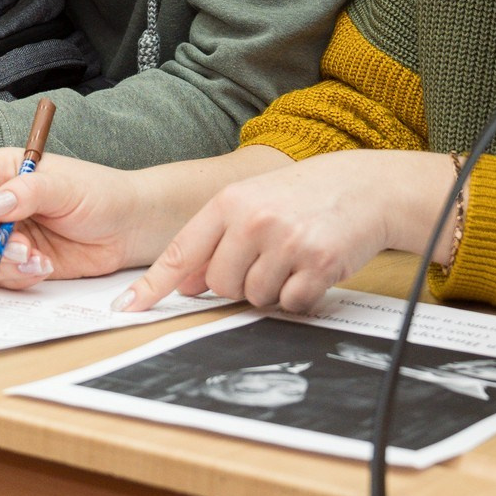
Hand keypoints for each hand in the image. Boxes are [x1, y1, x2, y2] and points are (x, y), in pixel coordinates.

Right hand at [0, 149, 178, 287]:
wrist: (127, 228)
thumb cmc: (101, 194)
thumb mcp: (66, 186)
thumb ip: (29, 191)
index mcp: (4, 171)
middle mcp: (0, 202)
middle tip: (24, 248)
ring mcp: (8, 233)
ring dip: (4, 264)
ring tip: (39, 260)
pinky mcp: (20, 260)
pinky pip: (0, 275)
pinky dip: (17, 277)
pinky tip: (45, 267)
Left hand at [119, 150, 456, 314]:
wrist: (368, 186)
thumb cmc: (306, 195)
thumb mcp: (255, 202)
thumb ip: (217, 238)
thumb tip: (187, 284)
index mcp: (230, 202)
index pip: (181, 252)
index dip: (153, 286)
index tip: (127, 308)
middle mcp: (254, 220)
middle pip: (219, 285)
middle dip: (238, 283)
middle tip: (266, 260)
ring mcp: (286, 242)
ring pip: (255, 297)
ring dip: (272, 289)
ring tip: (293, 258)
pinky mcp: (318, 264)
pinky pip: (292, 304)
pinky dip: (301, 296)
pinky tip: (313, 269)